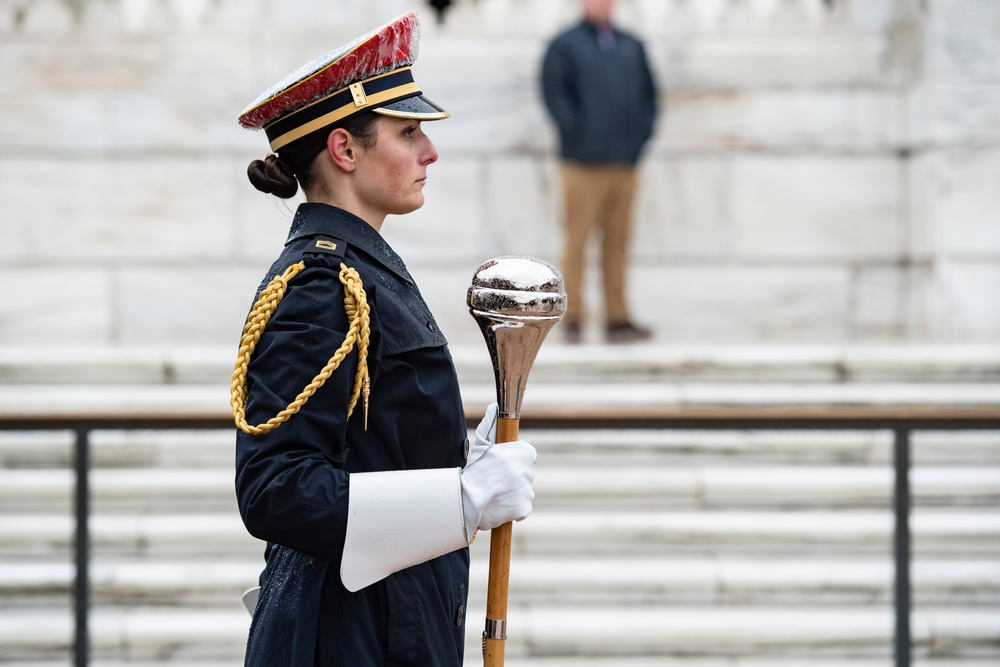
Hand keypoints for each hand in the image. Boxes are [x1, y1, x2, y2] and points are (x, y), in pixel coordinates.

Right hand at [460, 403, 536, 537]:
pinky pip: (523, 507)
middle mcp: (528, 471)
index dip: (515, 457)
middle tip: (495, 479)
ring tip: (494, 493)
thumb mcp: (481, 445)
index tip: (503, 463)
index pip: (526, 452)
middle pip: (525, 472)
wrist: (466, 501)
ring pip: (524, 490)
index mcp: (523, 453)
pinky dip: (514, 508)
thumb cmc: (473, 470)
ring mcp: (527, 490)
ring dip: (513, 491)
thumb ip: (490, 425)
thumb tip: (494, 407)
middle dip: (513, 475)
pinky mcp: (524, 508)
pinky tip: (500, 504)